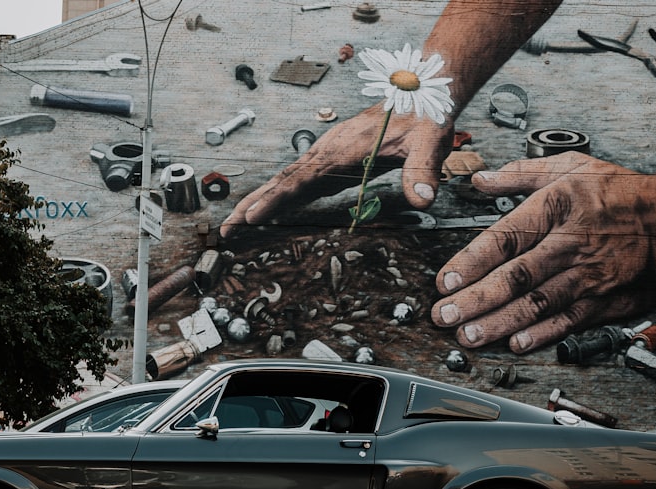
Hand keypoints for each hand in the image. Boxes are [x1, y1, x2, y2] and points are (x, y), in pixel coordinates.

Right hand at [219, 105, 455, 237]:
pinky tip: (270, 211)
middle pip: (282, 181)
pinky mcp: (333, 159)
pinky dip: (279, 197)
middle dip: (251, 206)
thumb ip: (423, 170)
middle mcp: (328, 151)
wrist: (421, 92)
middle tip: (225, 230)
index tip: (251, 218)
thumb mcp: (429, 143)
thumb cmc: (424, 116)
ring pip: (286, 181)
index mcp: (343, 149)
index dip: (275, 200)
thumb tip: (424, 199)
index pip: (301, 178)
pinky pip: (299, 181)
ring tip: (236, 225)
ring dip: (259, 202)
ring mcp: (328, 154)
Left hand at [431, 151, 655, 352]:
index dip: (472, 260)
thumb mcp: (571, 168)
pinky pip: (569, 322)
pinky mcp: (607, 301)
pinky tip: (516, 343)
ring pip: (539, 304)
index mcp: (559, 208)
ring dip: (500, 323)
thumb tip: (480, 179)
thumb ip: (520, 175)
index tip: (446, 279)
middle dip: (477, 299)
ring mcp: (590, 276)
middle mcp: (572, 244)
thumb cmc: (624, 193)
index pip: (507, 237)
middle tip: (445, 315)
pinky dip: (542, 335)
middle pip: (518, 277)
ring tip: (470, 335)